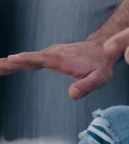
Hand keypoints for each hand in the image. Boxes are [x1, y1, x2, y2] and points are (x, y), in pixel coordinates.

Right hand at [0, 40, 118, 99]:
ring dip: (9, 63)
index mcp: (62, 59)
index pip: (40, 59)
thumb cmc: (102, 65)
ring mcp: (50, 54)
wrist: (103, 49)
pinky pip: (30, 59)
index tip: (10, 60)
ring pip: (26, 58)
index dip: (25, 60)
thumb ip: (87, 86)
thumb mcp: (100, 78)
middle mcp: (53, 54)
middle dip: (10, 63)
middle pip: (28, 58)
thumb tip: (72, 95)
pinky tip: (7, 66)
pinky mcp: (49, 56)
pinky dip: (16, 62)